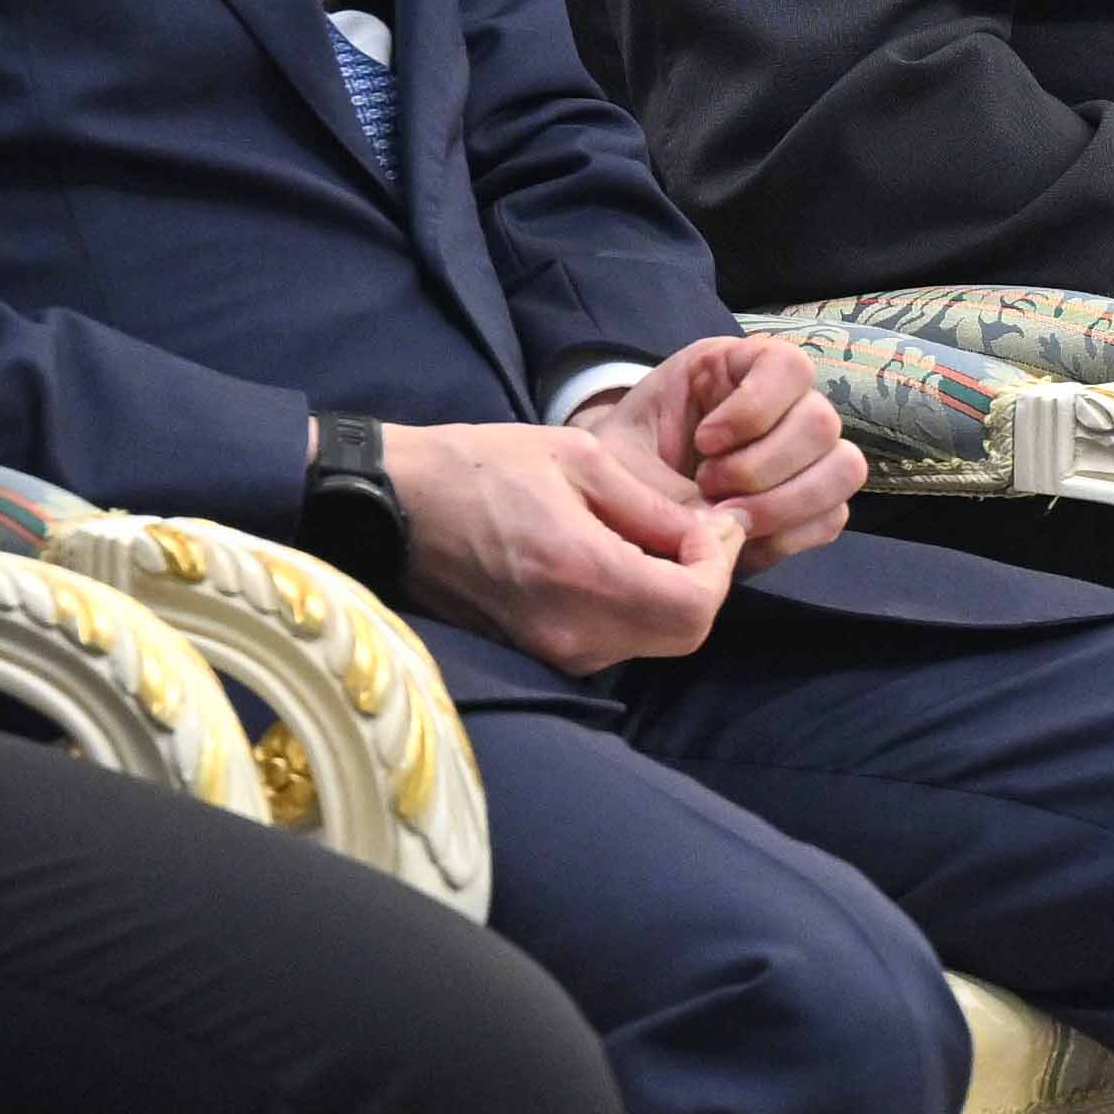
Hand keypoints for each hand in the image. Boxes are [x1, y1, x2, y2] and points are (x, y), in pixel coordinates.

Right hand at [388, 420, 744, 672]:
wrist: (392, 507)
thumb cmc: (478, 468)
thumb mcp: (578, 458)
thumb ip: (653, 505)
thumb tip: (713, 531)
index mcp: (581, 574)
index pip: (695, 606)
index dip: (721, 564)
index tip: (712, 521)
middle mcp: (572, 633)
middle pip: (685, 634)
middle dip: (704, 581)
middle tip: (694, 530)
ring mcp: (554, 653)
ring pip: (654, 641)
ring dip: (673, 594)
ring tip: (652, 537)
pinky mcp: (541, 656)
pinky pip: (617, 641)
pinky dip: (637, 605)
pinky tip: (617, 559)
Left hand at [591, 336, 866, 569]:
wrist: (621, 500)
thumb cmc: (623, 460)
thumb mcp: (623, 458)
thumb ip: (665, 485)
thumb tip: (722, 526)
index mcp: (738, 367)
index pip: (789, 365)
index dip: (754, 408)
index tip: (703, 442)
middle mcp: (786, 404)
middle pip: (821, 422)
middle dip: (761, 467)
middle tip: (706, 487)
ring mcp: (806, 454)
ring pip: (843, 469)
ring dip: (785, 503)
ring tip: (727, 518)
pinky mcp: (811, 503)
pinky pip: (833, 517)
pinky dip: (791, 534)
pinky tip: (744, 539)